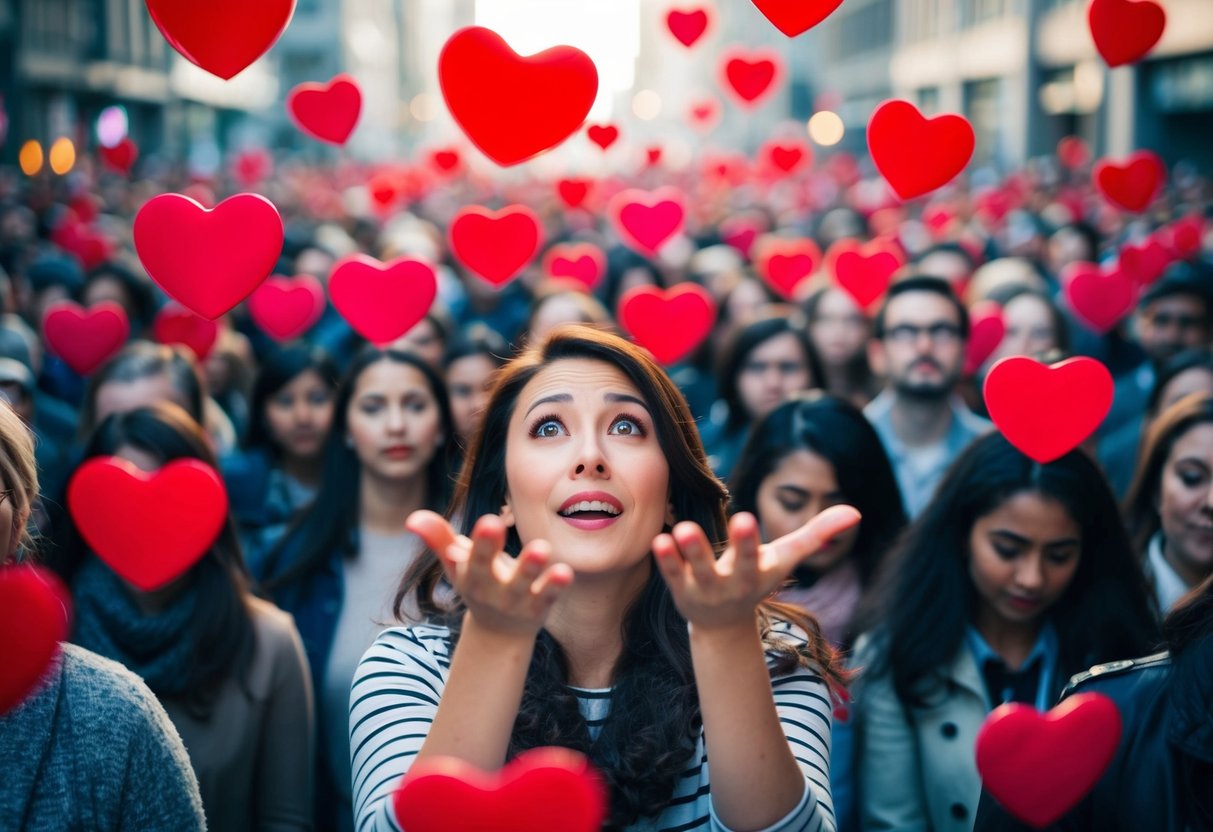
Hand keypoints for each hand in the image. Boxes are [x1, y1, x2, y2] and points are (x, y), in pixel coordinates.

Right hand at [406, 510, 573, 637]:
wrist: (500, 632)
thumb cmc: (478, 583)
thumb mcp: (456, 564)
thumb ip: (438, 538)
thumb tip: (411, 517)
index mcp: (469, 577)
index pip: (471, 559)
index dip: (478, 543)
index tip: (488, 521)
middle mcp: (491, 590)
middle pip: (489, 572)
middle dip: (491, 551)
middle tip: (497, 525)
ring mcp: (516, 601)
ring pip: (522, 585)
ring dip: (530, 568)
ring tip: (542, 548)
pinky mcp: (539, 606)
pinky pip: (547, 596)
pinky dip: (555, 586)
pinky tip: (564, 572)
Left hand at [652, 506, 860, 630]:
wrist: (724, 626)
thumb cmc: (757, 578)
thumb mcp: (784, 558)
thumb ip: (817, 534)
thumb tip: (857, 512)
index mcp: (758, 574)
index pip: (756, 557)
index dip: (749, 541)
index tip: (745, 518)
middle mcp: (733, 585)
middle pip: (733, 567)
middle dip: (732, 548)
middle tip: (728, 522)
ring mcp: (705, 591)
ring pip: (696, 571)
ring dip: (689, 552)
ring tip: (681, 529)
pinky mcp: (681, 591)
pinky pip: (673, 575)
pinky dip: (666, 560)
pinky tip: (659, 540)